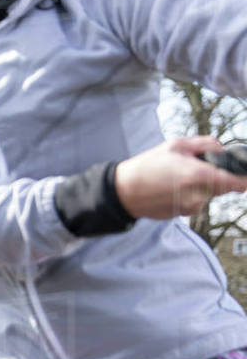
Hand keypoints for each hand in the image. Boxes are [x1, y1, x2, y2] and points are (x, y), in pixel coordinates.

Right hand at [115, 136, 246, 219]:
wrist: (123, 192)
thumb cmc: (147, 166)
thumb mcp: (175, 145)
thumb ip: (205, 144)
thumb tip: (221, 150)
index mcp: (199, 175)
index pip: (237, 182)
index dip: (244, 179)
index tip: (244, 175)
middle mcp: (198, 194)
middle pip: (222, 187)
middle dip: (215, 177)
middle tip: (194, 168)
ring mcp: (190, 207)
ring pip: (207, 194)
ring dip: (200, 186)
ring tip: (175, 178)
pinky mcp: (182, 214)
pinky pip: (194, 202)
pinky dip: (187, 195)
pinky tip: (169, 189)